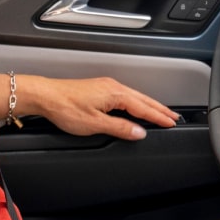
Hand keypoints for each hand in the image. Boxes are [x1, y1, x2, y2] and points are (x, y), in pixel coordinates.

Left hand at [22, 75, 179, 139]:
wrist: (45, 96)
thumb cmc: (65, 107)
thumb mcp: (95, 124)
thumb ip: (120, 128)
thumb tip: (139, 132)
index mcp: (115, 94)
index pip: (144, 108)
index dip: (158, 117)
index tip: (171, 123)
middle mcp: (113, 87)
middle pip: (143, 99)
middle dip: (159, 109)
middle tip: (174, 118)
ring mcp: (106, 86)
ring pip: (135, 96)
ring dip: (149, 105)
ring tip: (160, 113)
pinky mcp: (99, 89)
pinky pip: (125, 95)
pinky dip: (137, 102)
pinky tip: (137, 108)